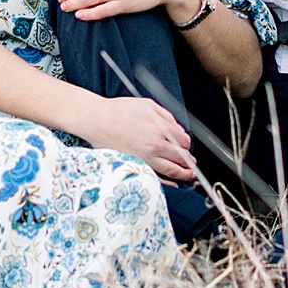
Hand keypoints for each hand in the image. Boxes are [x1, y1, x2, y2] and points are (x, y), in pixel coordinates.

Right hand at [75, 96, 197, 182]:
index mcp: (161, 129)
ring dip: (183, 174)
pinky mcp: (135, 166)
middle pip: (182, 158)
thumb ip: (167, 117)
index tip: (185, 147)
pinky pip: (155, 178)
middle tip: (191, 165)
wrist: (97, 120)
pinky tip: (173, 183)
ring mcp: (146, 158)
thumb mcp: (148, 105)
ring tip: (188, 176)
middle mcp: (156, 145)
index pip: (185, 142)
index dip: (187, 145)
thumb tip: (178, 130)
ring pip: (172, 171)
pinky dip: (167, 182)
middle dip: (189, 162)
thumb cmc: (118, 111)